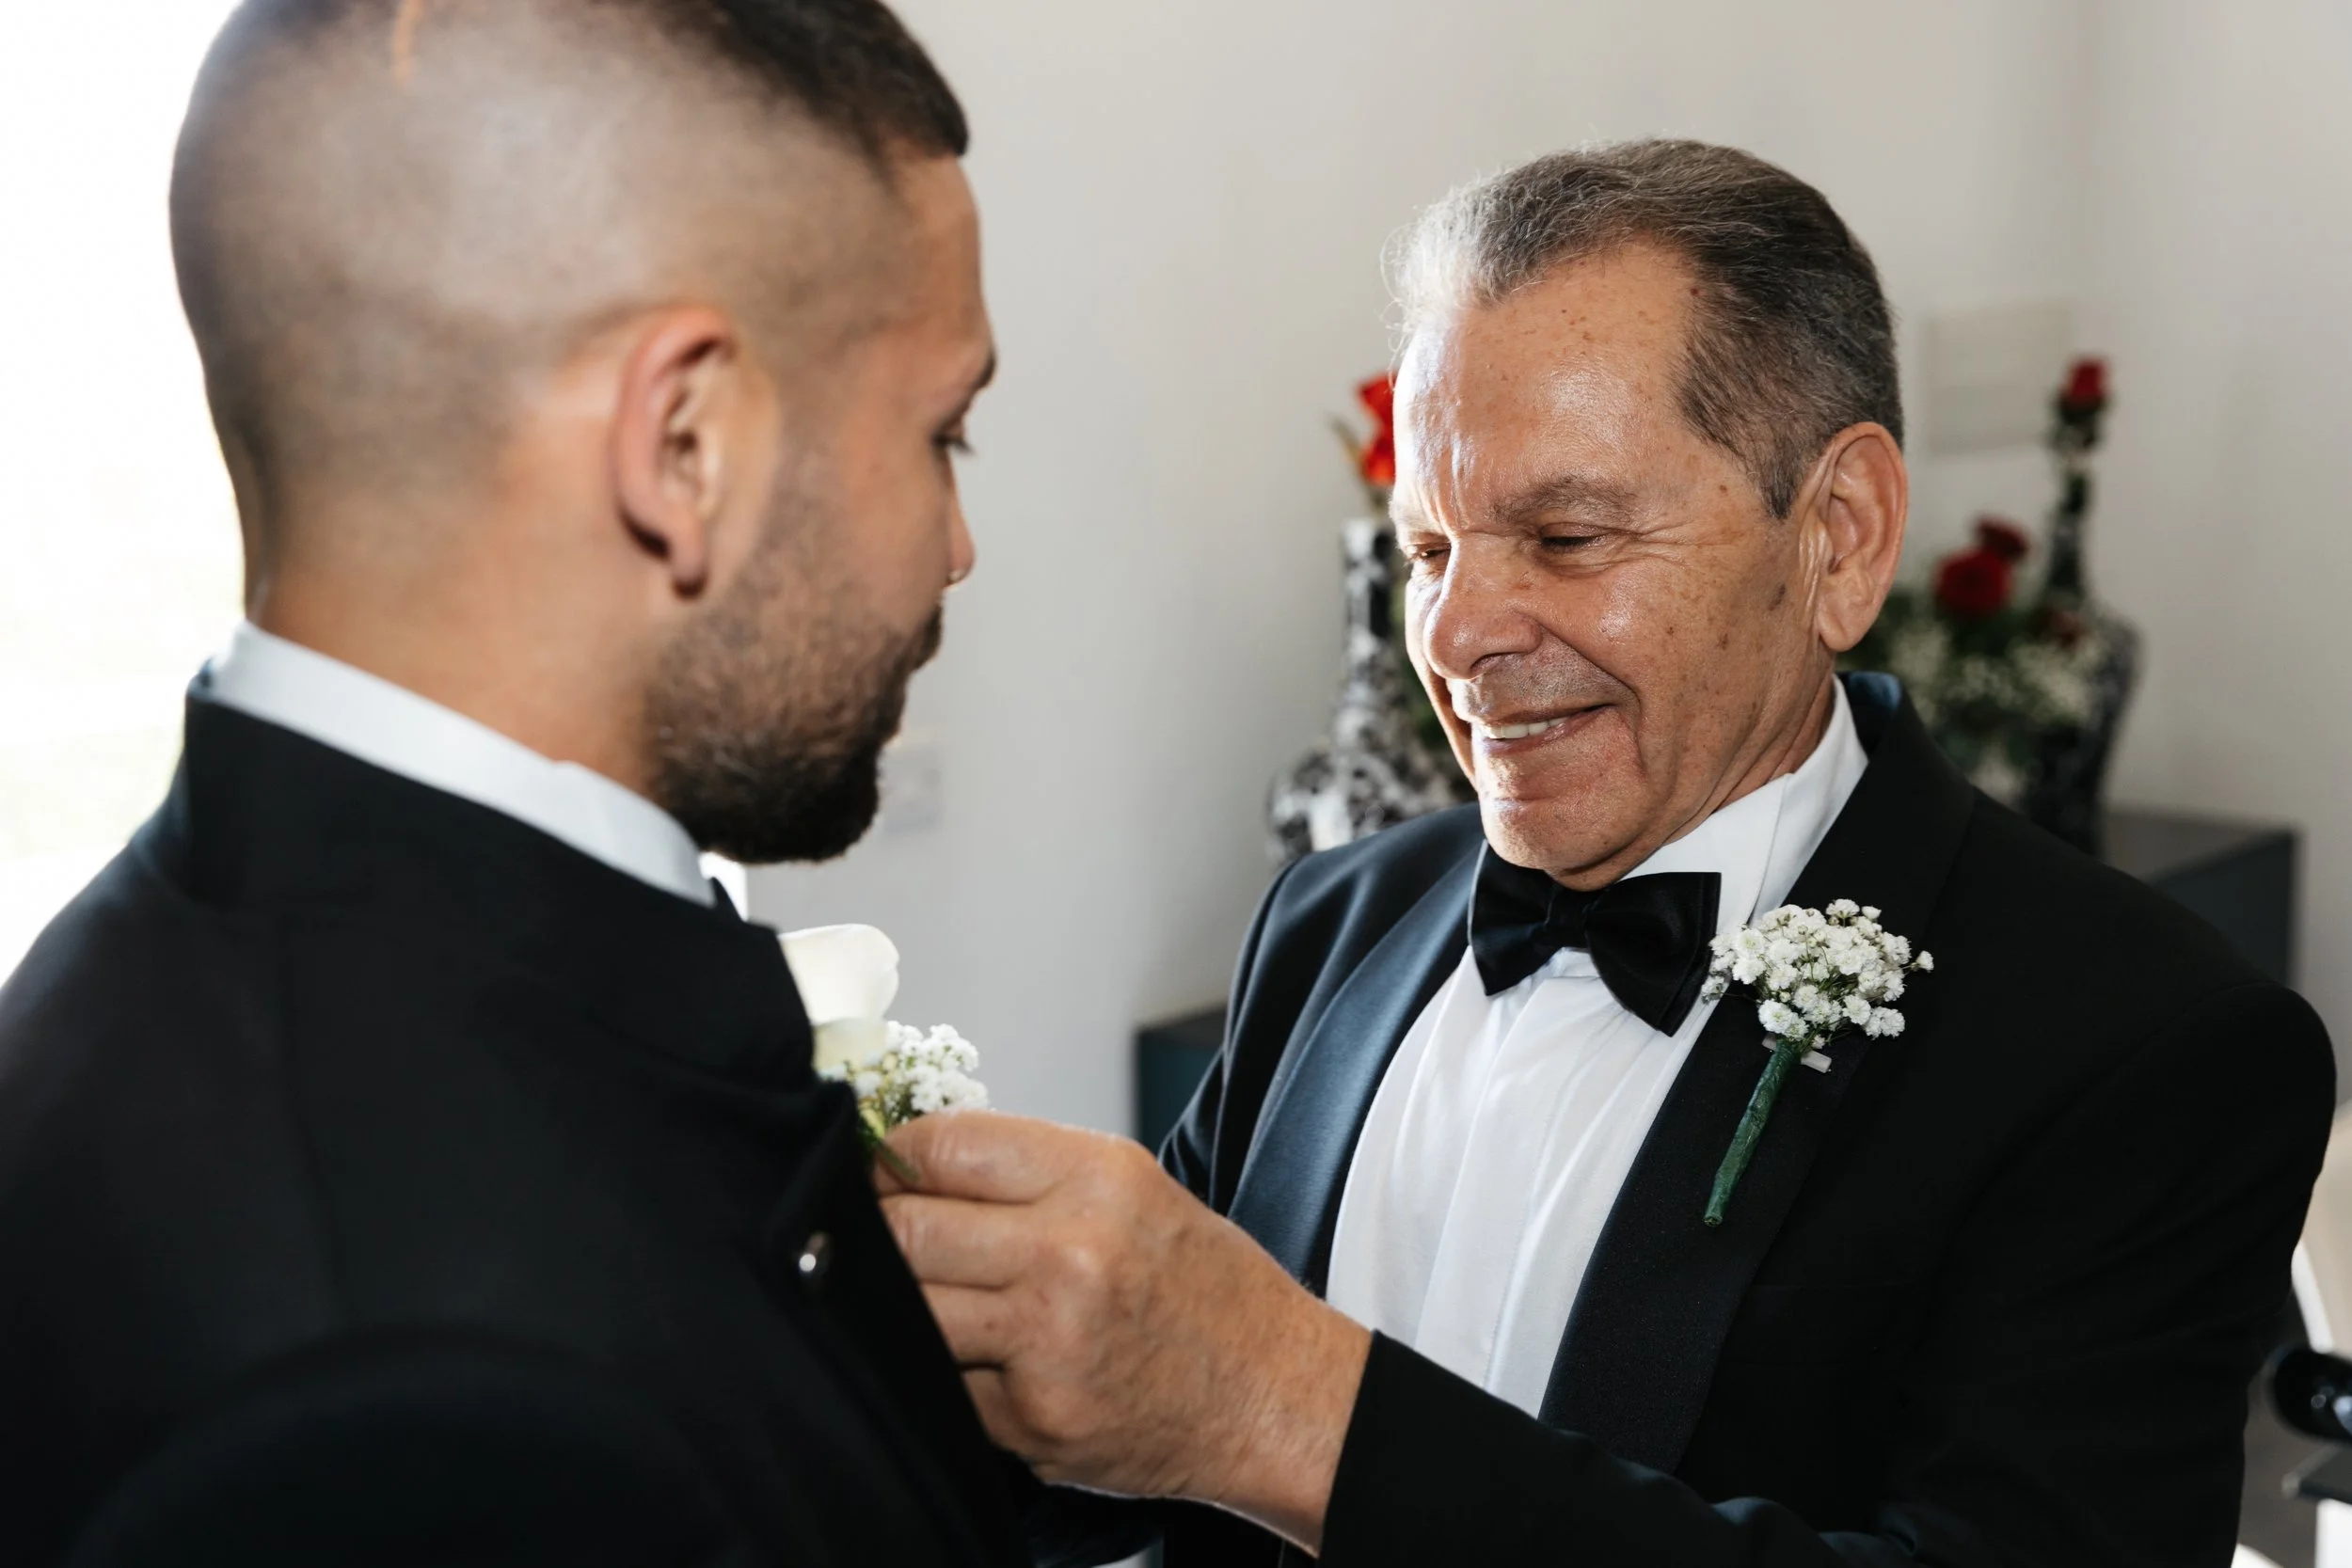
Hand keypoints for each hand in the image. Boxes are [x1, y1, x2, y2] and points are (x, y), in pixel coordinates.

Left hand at [878, 1111, 1370, 1551]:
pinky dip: (949, 1375)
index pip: (942, 1146)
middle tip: (877, 1239)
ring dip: (905, 1307)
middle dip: (879, 1235)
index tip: (876, 1173)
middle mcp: (1072, 1253)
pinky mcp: (1035, 1419)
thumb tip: (906, 1164)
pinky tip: (986, 1363)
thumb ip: (1025, 1174)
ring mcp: (1049, 1342)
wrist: (1271, 1393)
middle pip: (906, 1231)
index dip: (889, 1159)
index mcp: (1096, 1177)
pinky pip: (943, 1385)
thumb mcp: (1131, 1190)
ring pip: (910, 1312)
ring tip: (933, 1299)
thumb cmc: (1200, 1288)